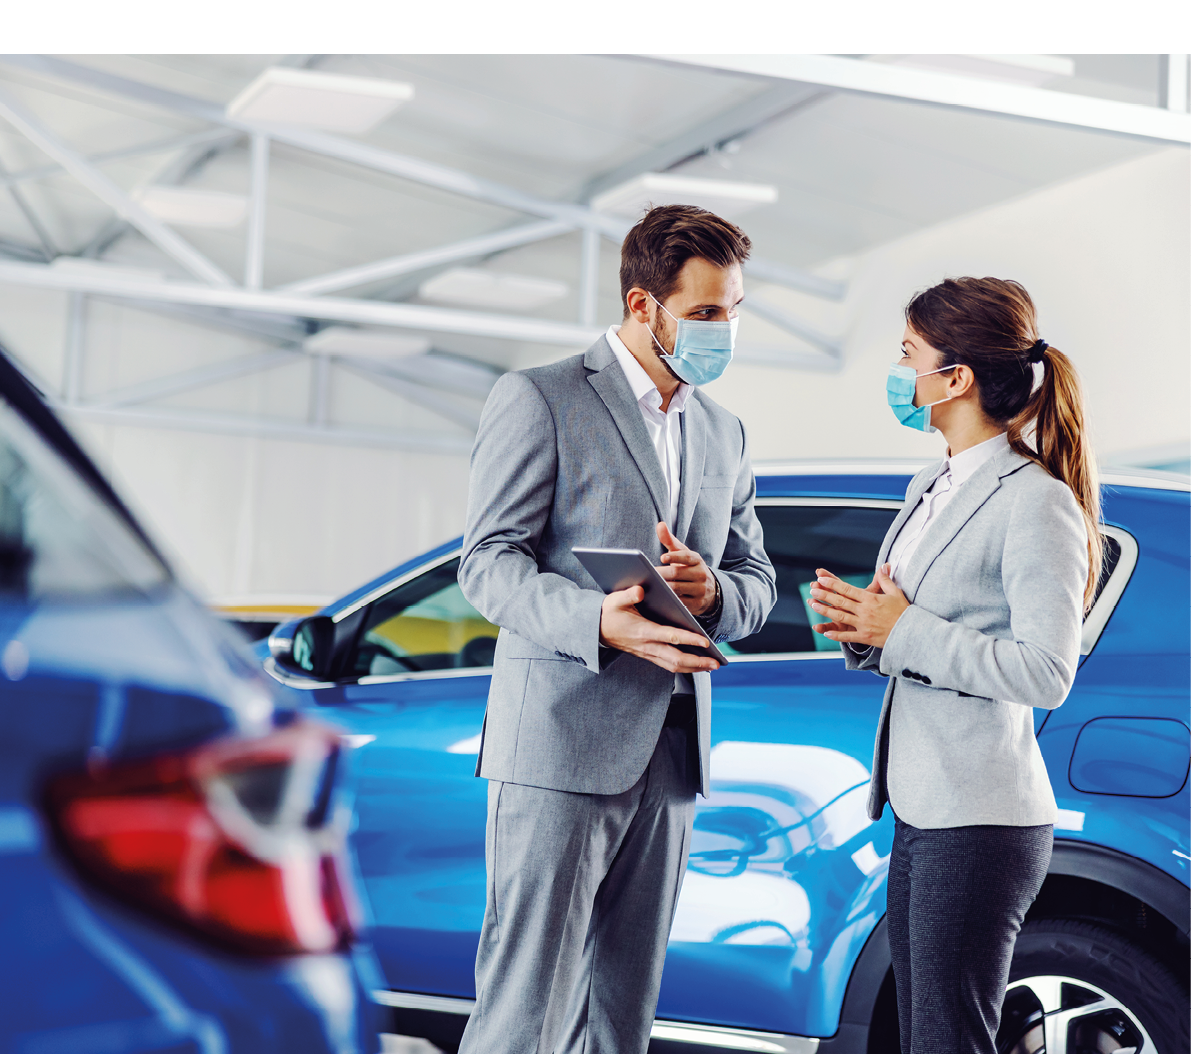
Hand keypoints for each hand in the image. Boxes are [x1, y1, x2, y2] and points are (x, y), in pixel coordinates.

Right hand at [599, 584, 719, 673]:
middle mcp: (647, 646)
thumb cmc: (608, 612)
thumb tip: (642, 590)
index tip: (705, 641)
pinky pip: (669, 665)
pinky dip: (685, 667)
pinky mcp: (648, 655)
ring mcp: (648, 653)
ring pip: (674, 665)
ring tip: (712, 666)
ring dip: (694, 668)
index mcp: (642, 631)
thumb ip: (629, 595)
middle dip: (697, 662)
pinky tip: (697, 665)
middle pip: (676, 659)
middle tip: (716, 662)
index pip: (670, 636)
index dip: (688, 639)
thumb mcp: (614, 600)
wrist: (595, 629)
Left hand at [655, 522, 717, 616]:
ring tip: (648, 585)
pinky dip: (668, 600)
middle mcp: (701, 574)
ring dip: (662, 587)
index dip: (675, 557)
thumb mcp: (683, 554)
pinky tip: (656, 598)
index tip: (662, 558)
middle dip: (661, 574)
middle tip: (645, 574)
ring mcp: (700, 590)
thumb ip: (670, 540)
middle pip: (677, 574)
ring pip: (677, 589)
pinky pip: (679, 603)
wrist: (709, 591)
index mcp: (697, 560)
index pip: (686, 556)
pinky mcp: (696, 604)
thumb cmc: (689, 568)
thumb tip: (660, 524)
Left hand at [808, 564, 908, 647]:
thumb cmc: (904, 612)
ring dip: (825, 611)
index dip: (833, 584)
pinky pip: (847, 636)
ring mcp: (863, 624)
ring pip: (840, 617)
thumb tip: (883, 566)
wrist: (911, 632)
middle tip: (813, 590)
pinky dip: (835, 635)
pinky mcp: (865, 637)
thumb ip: (885, 580)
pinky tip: (825, 632)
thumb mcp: (896, 593)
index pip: (848, 589)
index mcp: (871, 599)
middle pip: (841, 601)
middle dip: (825, 595)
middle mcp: (865, 611)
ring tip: (813, 605)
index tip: (822, 579)